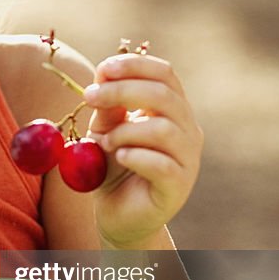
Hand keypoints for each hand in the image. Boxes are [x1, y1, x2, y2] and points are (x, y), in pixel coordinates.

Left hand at [82, 52, 201, 247]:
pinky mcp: (178, 186)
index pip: (164, 74)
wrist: (118, 214)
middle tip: (90, 97)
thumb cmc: (114, 167)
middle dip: (122, 90)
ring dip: (125, 130)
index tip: (103, 68)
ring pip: (163, 128)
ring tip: (105, 142)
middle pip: (164, 95)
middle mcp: (187, 130)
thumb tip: (103, 75)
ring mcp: (188, 158)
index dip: (135, 65)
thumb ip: (108, 107)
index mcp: (172, 109)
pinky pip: (162, 164)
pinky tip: (119, 157)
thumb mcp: (105, 130)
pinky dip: (135, 156)